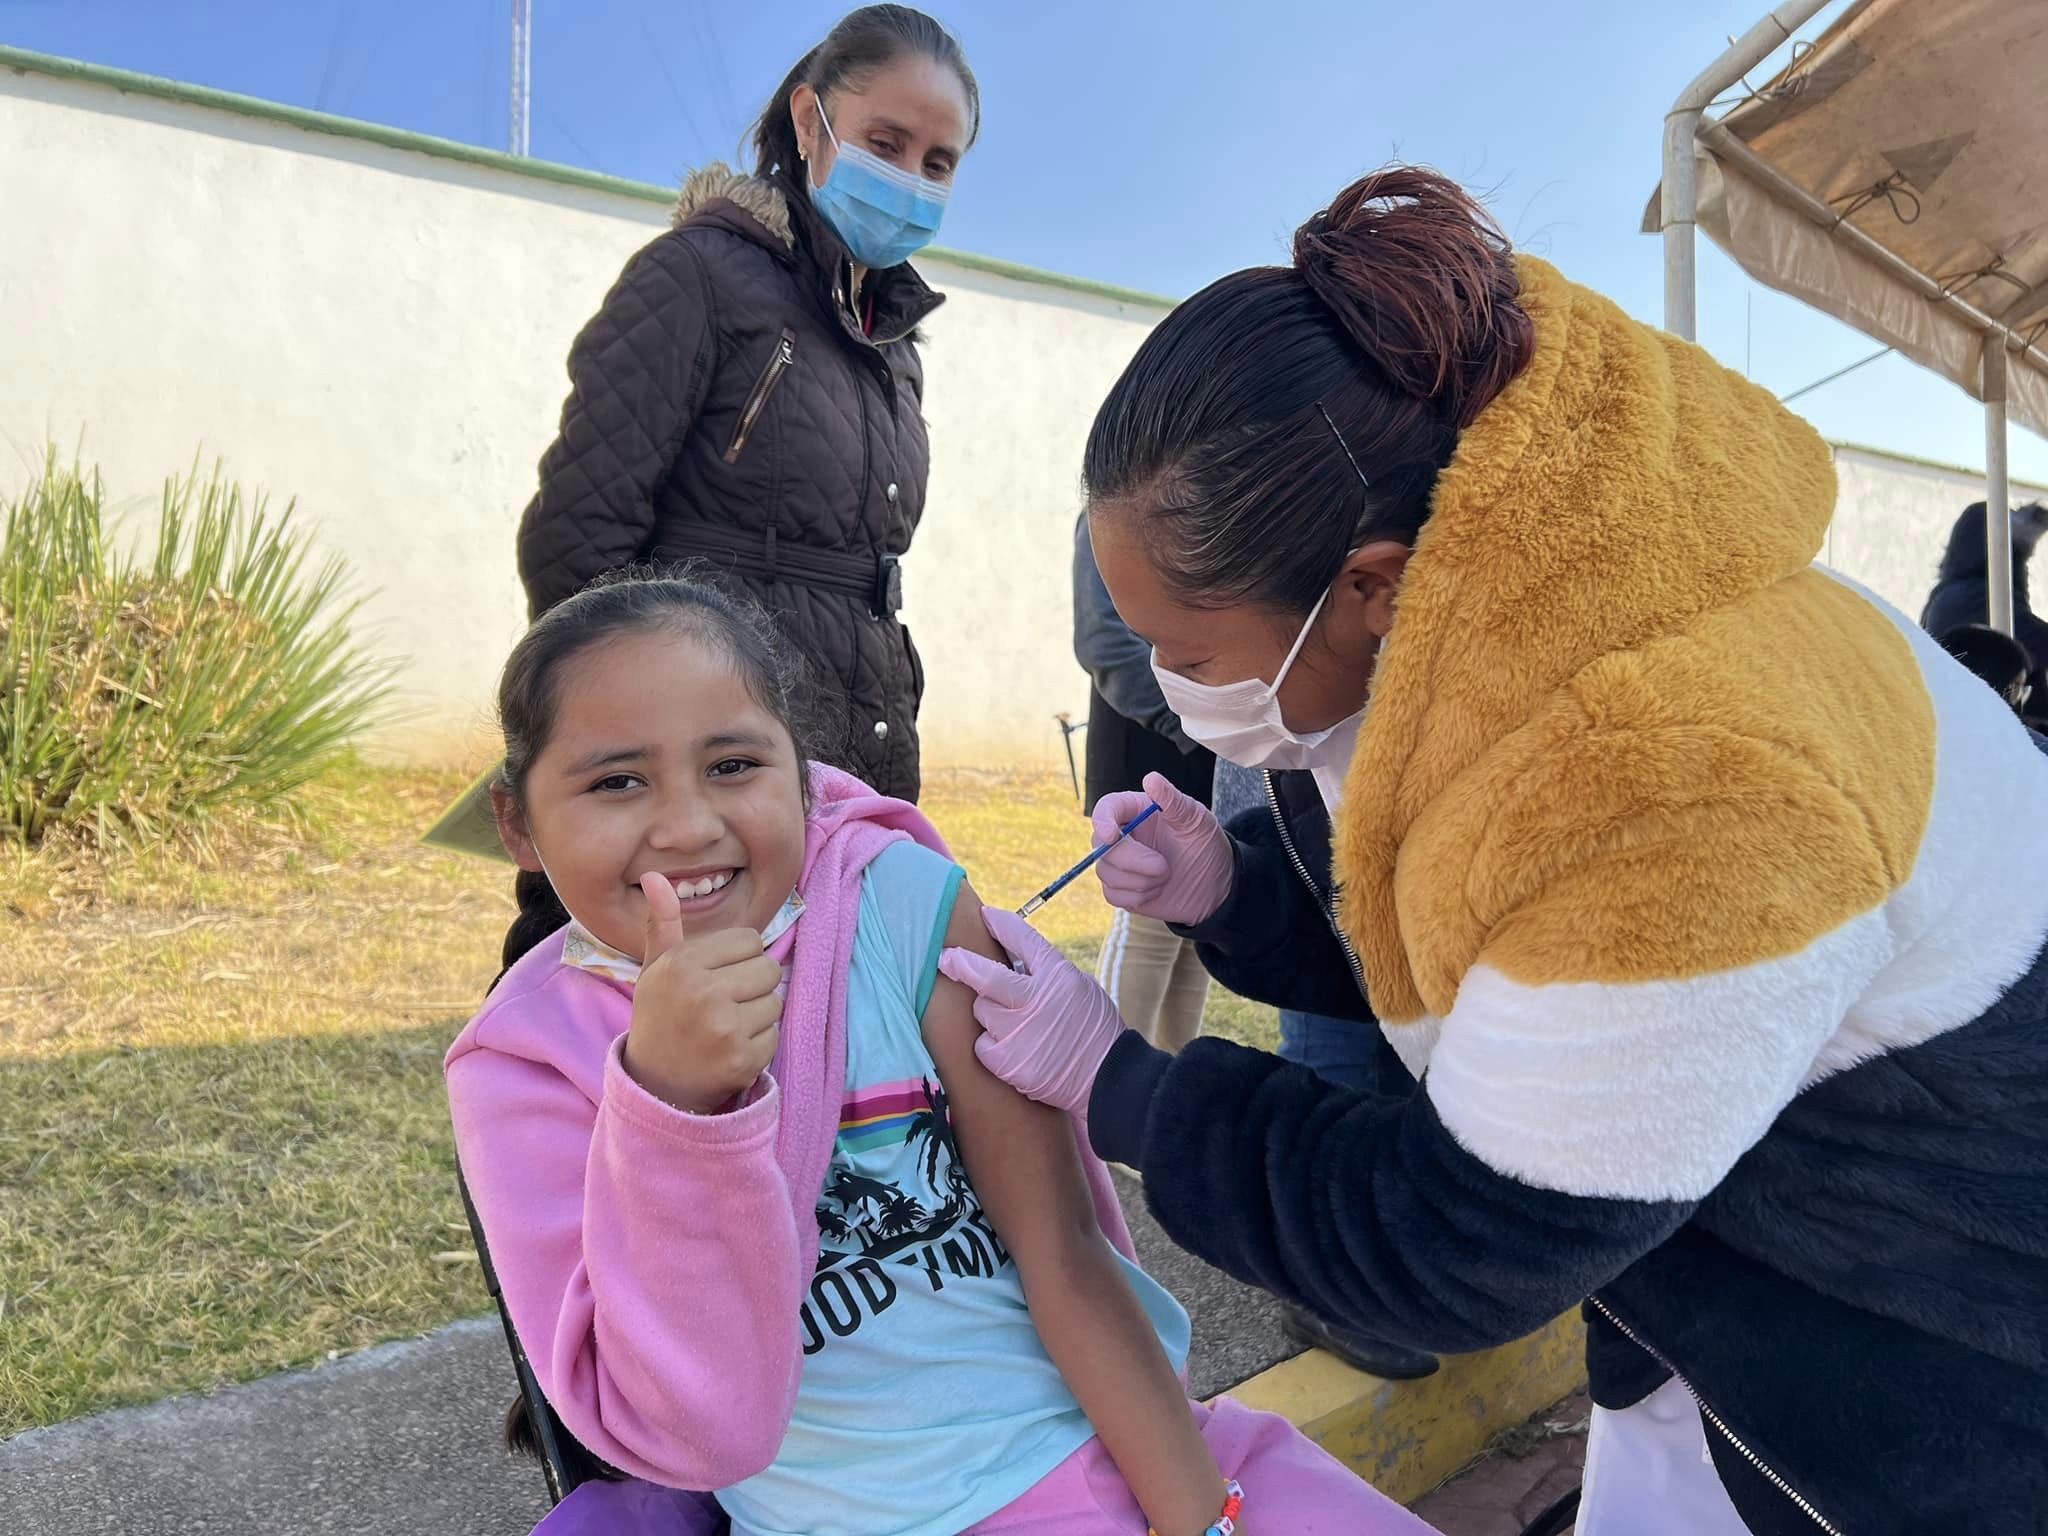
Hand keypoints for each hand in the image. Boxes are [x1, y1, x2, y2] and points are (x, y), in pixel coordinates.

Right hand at [621, 873, 782, 1112]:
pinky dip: (760, 1043)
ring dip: (759, 1014)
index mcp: (682, 964)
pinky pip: (775, 1034)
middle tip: (726, 1003)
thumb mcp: (654, 970)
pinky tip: (732, 1049)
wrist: (655, 1085)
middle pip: (767, 968)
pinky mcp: (742, 1059)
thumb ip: (662, 924)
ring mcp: (724, 1028)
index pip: (749, 940)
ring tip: (728, 1026)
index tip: (718, 977)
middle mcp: (703, 993)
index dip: (739, 958)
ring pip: (775, 1001)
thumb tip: (655, 877)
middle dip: (753, 985)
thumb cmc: (660, 1018)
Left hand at [938, 907, 1127, 1115]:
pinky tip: (1013, 1050)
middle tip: (944, 956)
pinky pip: (982, 1044)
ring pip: (982, 1009)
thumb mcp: (1082, 988)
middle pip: (985, 975)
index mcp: (1058, 976)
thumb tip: (1016, 962)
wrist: (1109, 1079)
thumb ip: (1049, 974)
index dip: (1000, 924)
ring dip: (990, 1013)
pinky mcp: (1006, 1061)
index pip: (1022, 939)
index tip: (984, 915)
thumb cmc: (1096, 1031)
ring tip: (1013, 1025)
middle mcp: (1034, 1000)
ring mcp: (1017, 1032)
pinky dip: (991, 1045)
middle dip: (960, 962)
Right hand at [1094, 772, 1232, 926]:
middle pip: (1102, 846)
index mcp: (1136, 812)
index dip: (1103, 821)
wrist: (1215, 886)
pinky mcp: (1121, 888)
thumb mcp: (1196, 820)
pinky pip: (1112, 894)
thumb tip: (1151, 778)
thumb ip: (1172, 800)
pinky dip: (1137, 896)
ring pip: (1106, 872)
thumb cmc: (1205, 846)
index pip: (1107, 809)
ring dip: (1140, 880)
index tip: (1111, 836)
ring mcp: (1120, 863)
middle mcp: (1123, 836)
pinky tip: (1157, 890)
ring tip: (1167, 876)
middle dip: (1132, 861)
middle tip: (1164, 867)